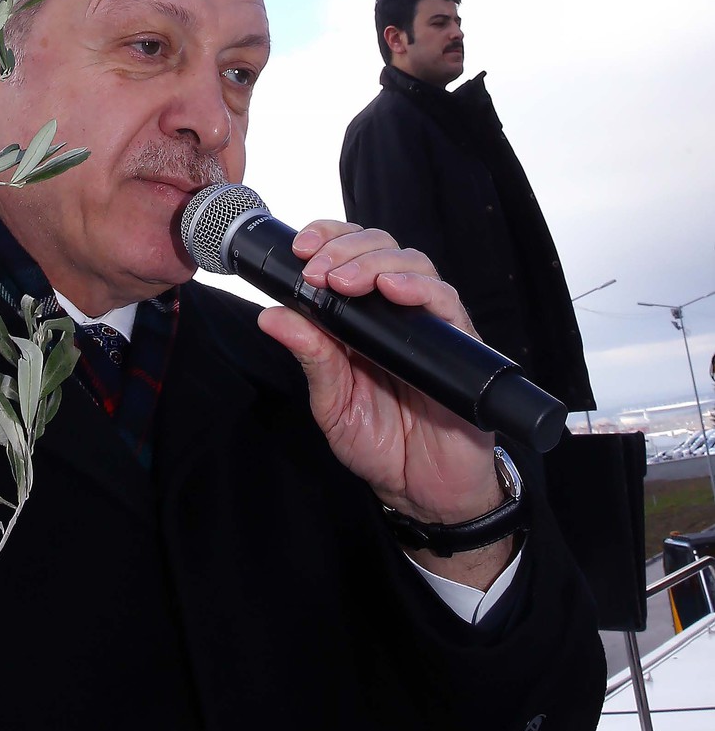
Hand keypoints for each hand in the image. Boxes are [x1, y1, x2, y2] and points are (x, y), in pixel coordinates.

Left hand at [256, 221, 511, 588]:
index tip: (300, 248)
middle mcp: (395, 313)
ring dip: (375, 262)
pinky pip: (446, 303)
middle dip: (345, 247)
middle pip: (380, 248)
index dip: (327, 239)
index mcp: (360, 319)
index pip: (347, 255)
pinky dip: (420, 288)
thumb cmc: (380, 445)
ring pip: (413, 264)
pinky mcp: (459, 345)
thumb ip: (310, 357)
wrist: (424, 491)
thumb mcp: (333, 404)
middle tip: (318, 269)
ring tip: (345, 281)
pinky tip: (393, 290)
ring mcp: (428, 326)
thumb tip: (271, 315)